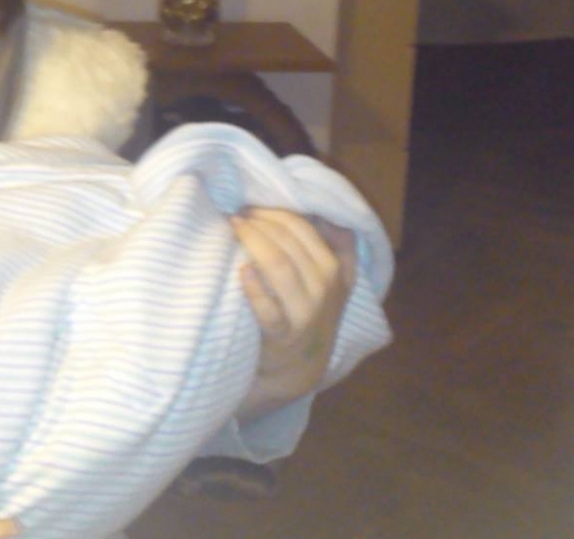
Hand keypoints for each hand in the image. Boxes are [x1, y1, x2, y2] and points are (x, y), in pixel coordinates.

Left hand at [231, 208, 356, 419]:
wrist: (298, 367)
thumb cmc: (310, 313)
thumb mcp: (337, 281)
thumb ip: (341, 247)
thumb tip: (330, 213)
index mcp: (334, 269)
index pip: (302, 227)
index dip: (273, 211)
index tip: (250, 206)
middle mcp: (324, 287)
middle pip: (287, 240)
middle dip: (259, 221)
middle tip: (236, 214)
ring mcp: (305, 312)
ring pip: (279, 266)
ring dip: (253, 242)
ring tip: (233, 228)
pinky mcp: (283, 336)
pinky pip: (269, 310)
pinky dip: (255, 289)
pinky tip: (242, 271)